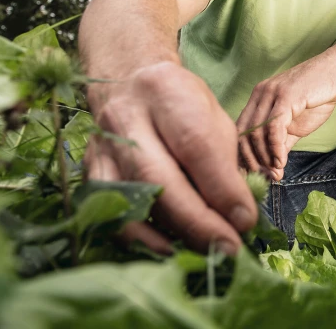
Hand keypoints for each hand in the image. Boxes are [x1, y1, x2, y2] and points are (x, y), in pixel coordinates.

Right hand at [84, 61, 257, 255]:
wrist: (127, 83)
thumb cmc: (180, 104)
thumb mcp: (212, 118)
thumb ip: (224, 163)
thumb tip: (237, 217)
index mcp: (166, 91)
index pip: (195, 144)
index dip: (221, 188)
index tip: (245, 220)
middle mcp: (127, 117)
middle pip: (158, 177)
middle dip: (197, 221)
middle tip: (228, 248)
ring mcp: (102, 146)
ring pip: (130, 199)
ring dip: (170, 234)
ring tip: (203, 252)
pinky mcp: (90, 172)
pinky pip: (111, 213)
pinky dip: (140, 238)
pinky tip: (168, 248)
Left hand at [235, 47, 335, 180]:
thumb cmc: (317, 97)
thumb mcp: (295, 126)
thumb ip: (282, 144)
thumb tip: (273, 169)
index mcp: (257, 99)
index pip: (240, 131)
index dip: (244, 155)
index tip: (254, 174)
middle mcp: (260, 94)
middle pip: (244, 133)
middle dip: (251, 160)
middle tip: (264, 177)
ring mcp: (271, 94)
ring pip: (256, 132)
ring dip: (264, 157)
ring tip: (275, 172)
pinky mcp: (286, 96)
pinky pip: (274, 127)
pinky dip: (275, 148)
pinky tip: (281, 161)